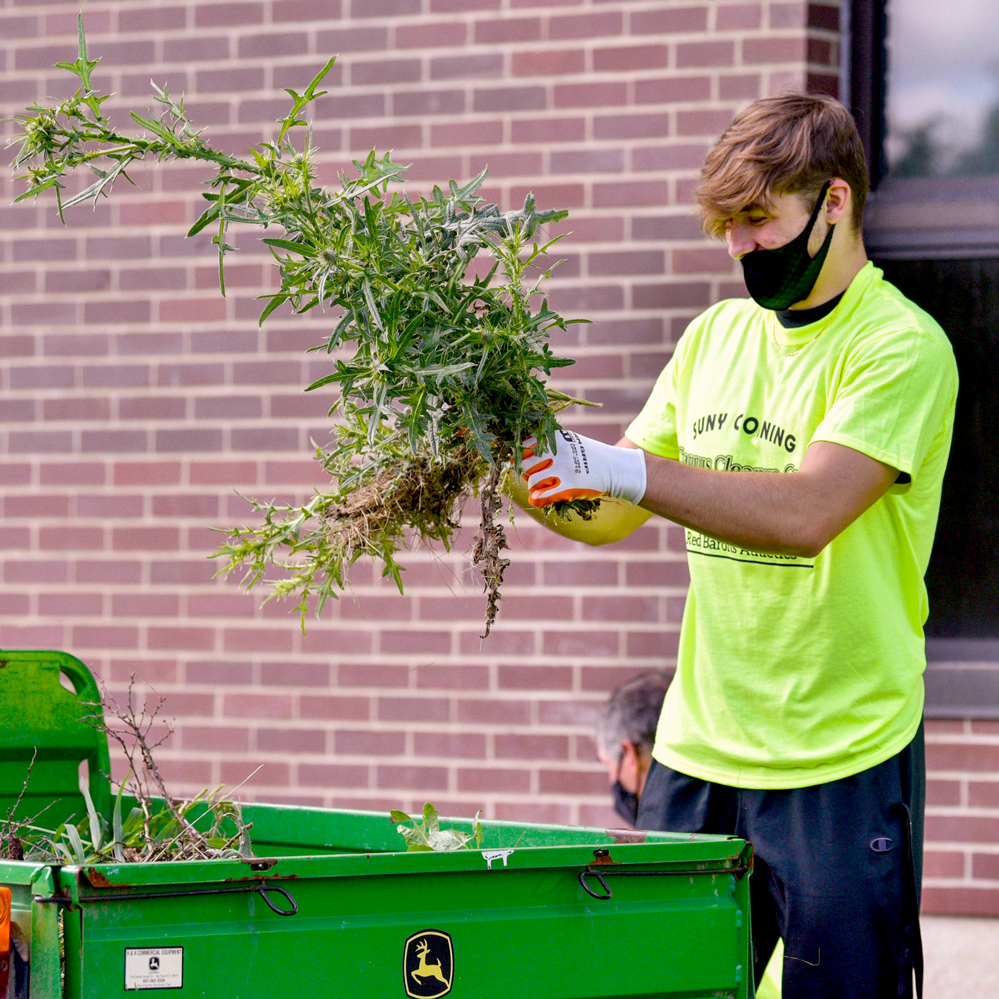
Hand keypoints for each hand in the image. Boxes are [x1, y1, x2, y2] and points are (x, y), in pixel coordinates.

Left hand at [521, 430, 646, 506]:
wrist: (615, 467)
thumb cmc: (588, 455)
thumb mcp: (568, 441)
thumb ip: (547, 445)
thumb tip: (517, 455)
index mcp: (556, 437)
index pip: (524, 445)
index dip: (522, 455)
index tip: (527, 461)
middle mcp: (558, 451)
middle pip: (525, 463)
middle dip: (527, 470)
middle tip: (536, 474)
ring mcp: (563, 469)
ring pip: (532, 480)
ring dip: (534, 485)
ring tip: (544, 486)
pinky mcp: (569, 486)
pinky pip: (543, 495)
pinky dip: (537, 499)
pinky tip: (538, 499)